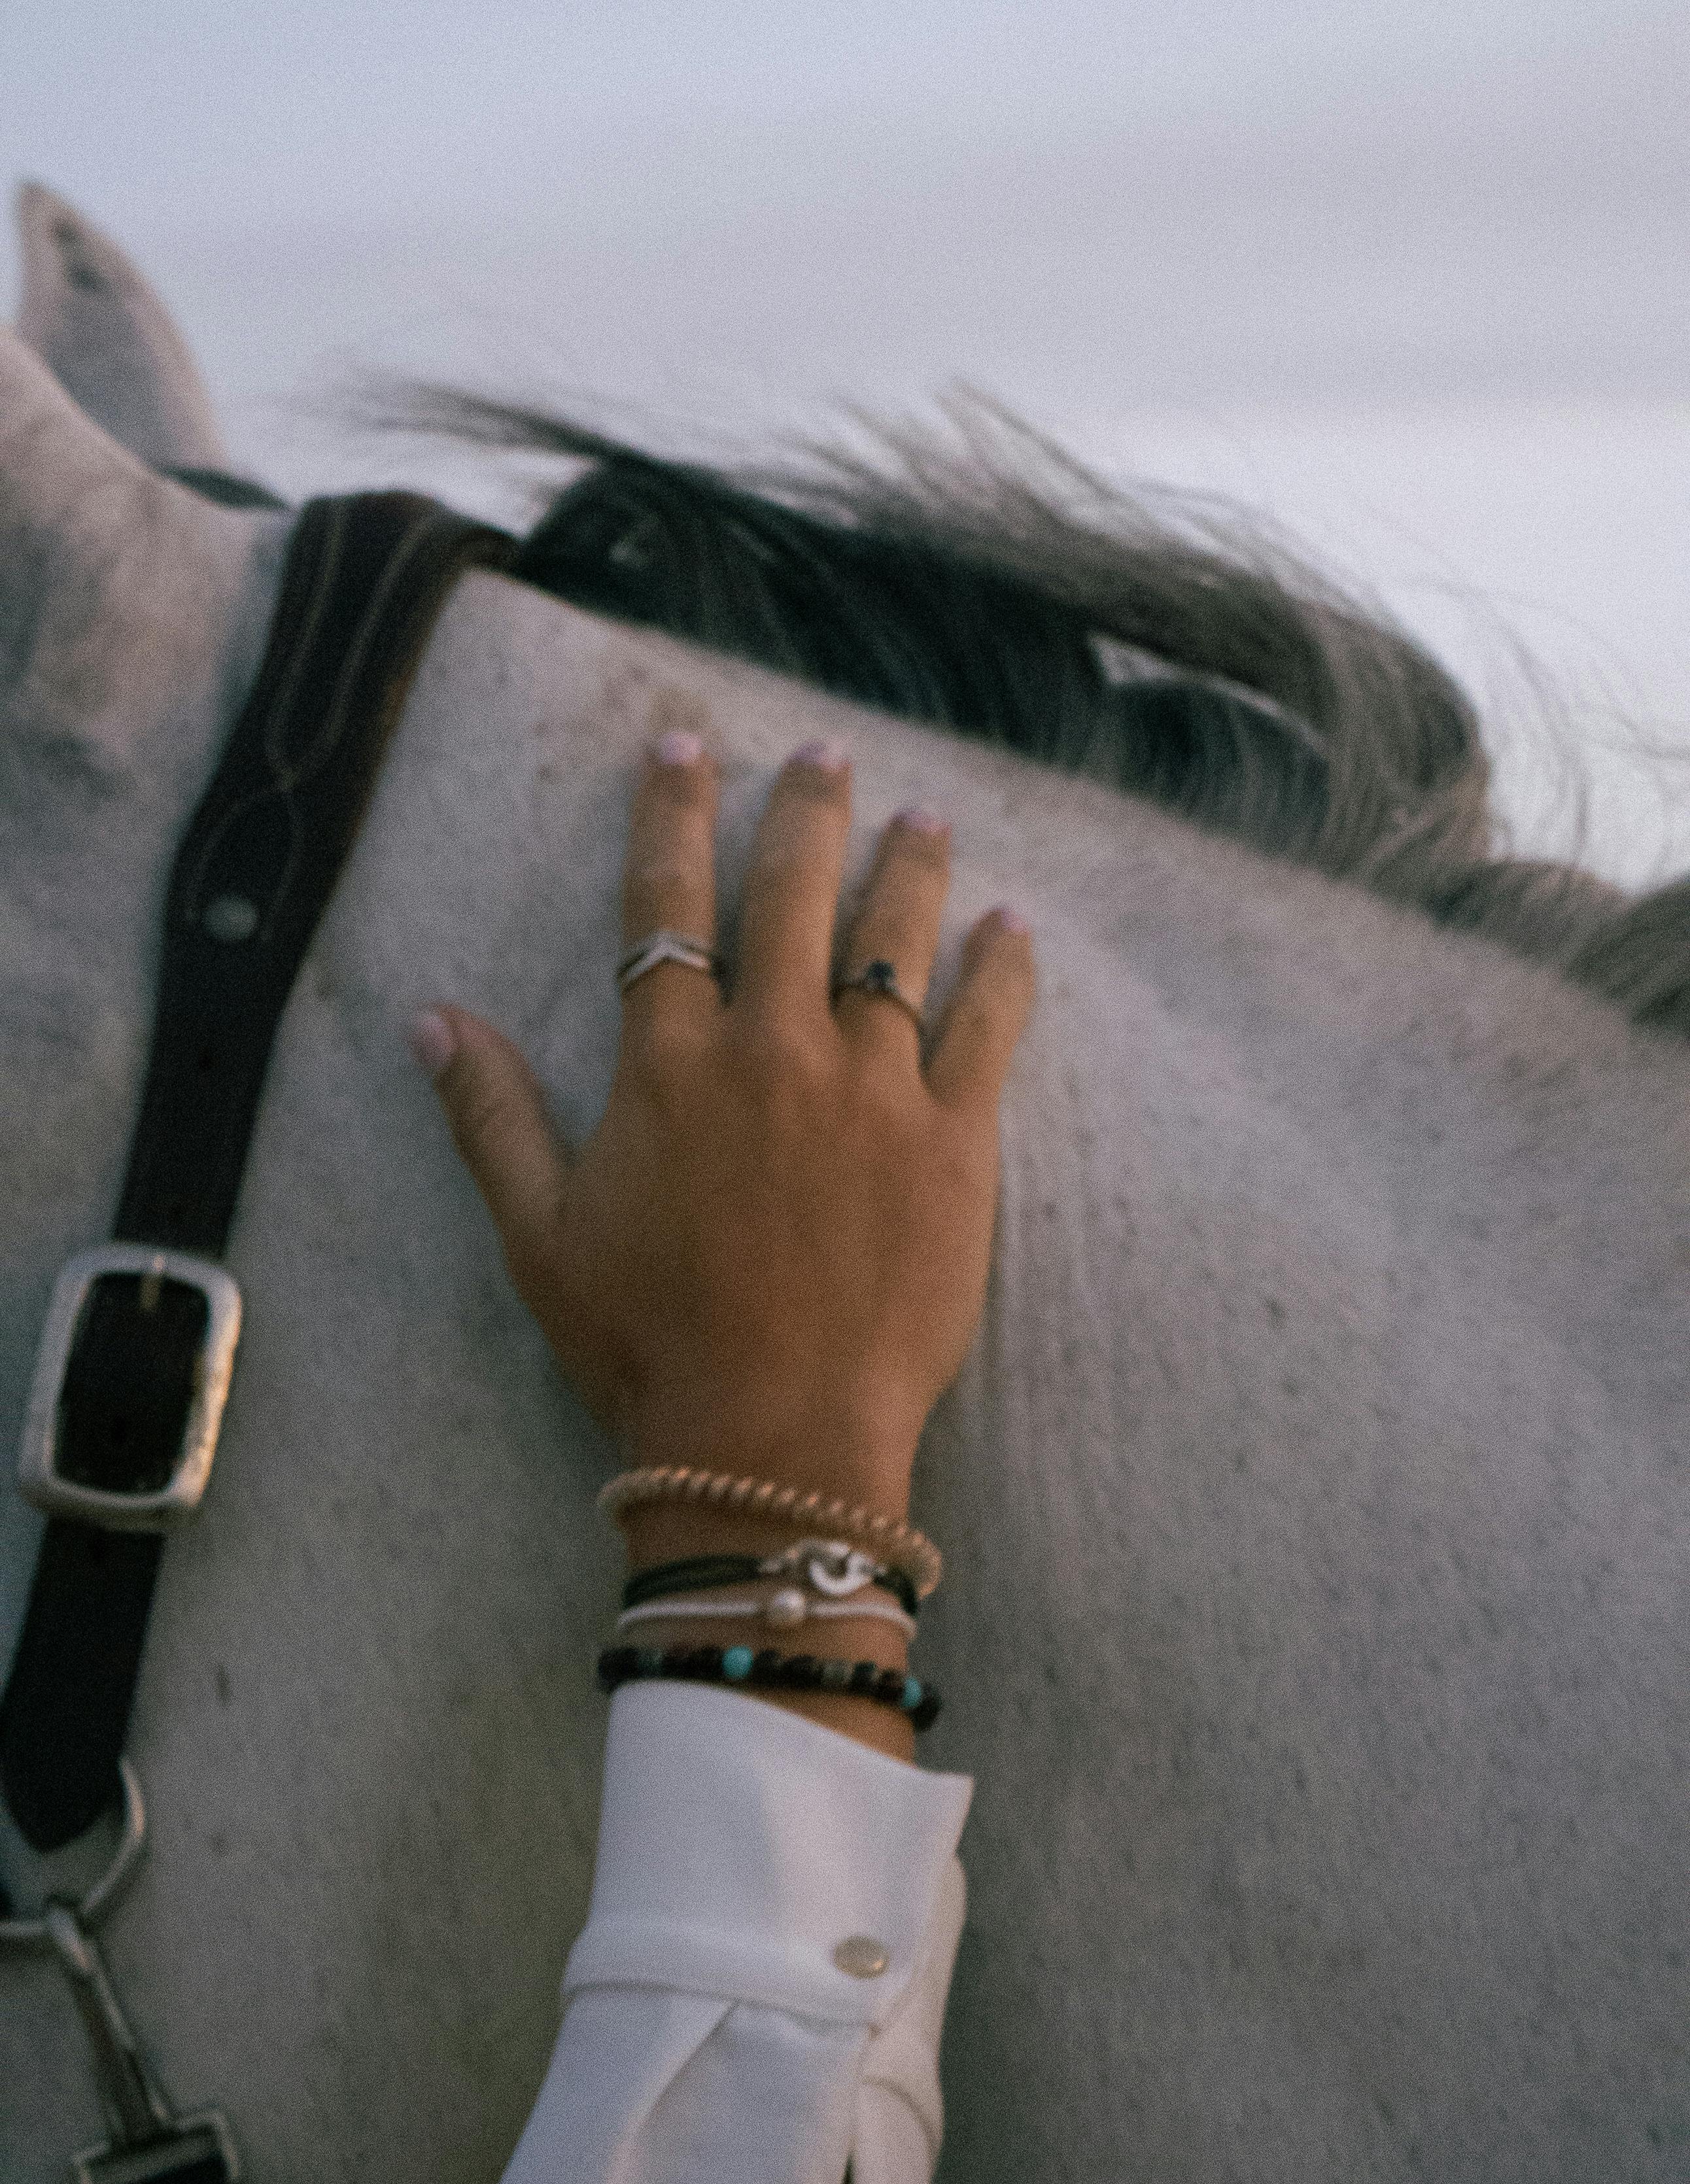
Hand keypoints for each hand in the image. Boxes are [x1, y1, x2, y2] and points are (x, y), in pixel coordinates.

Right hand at [414, 736, 1033, 1520]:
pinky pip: (987, 1030)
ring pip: (895, 944)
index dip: (672, 816)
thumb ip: (490, 1117)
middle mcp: (773, 1050)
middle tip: (825, 751)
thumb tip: (433, 1021)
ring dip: (909, 869)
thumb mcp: (539, 1234)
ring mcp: (873, 1090)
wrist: (774, 1436)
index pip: (666, 904)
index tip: (684, 746)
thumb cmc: (645, 1344)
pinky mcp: (953, 1142)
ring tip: (925, 817)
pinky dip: (1002, 970)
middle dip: (805, 811)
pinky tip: (1014, 928)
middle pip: (791, 896)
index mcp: (671, 1065)